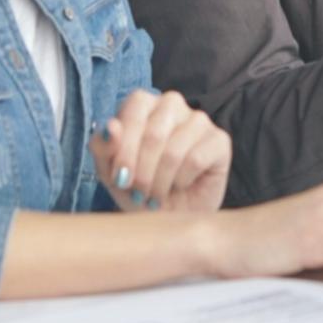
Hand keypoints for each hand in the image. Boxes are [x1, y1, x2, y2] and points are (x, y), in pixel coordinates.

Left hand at [90, 89, 229, 213]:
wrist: (170, 218)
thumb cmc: (139, 190)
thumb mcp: (110, 173)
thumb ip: (103, 148)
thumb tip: (111, 126)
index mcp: (143, 104)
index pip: (133, 109)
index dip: (124, 147)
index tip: (119, 178)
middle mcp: (172, 105)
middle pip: (153, 134)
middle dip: (142, 173)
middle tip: (139, 194)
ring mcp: (199, 120)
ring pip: (174, 151)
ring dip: (160, 182)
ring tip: (156, 195)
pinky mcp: (219, 140)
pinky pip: (195, 160)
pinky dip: (181, 181)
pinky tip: (180, 185)